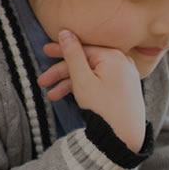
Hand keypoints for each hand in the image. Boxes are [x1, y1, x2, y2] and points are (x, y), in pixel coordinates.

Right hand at [39, 30, 145, 150]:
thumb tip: (65, 32)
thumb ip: (72, 54)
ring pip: (91, 74)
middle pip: (85, 62)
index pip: (82, 49)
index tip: (44, 51)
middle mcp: (122, 62)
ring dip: (70, 83)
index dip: (61, 50)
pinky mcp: (124, 89)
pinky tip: (69, 98)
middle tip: (43, 80)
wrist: (125, 137)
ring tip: (52, 96)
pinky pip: (100, 82)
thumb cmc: (103, 107)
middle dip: (62, 73)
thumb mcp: (82, 79)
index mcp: (113, 56)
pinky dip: (84, 88)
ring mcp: (125, 76)